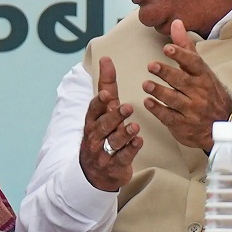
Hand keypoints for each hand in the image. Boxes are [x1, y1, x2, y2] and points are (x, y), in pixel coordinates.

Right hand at [79, 56, 142, 191]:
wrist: (94, 173)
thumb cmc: (101, 134)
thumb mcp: (101, 111)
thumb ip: (106, 86)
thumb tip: (106, 58)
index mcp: (92, 121)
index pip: (93, 109)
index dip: (100, 102)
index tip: (107, 94)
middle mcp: (95, 136)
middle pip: (104, 125)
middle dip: (114, 116)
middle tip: (127, 108)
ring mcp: (104, 152)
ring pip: (114, 141)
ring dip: (125, 133)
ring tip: (135, 127)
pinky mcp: (114, 165)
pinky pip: (123, 157)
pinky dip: (131, 149)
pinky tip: (139, 141)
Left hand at [142, 19, 231, 150]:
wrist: (223, 125)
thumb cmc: (208, 91)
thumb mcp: (200, 68)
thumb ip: (185, 46)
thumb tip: (176, 23)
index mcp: (203, 76)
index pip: (193, 63)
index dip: (181, 55)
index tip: (167, 48)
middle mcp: (199, 92)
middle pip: (182, 81)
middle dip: (167, 73)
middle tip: (151, 66)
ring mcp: (192, 110)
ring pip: (175, 99)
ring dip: (159, 91)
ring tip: (146, 84)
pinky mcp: (183, 125)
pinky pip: (170, 117)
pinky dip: (158, 110)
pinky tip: (148, 102)